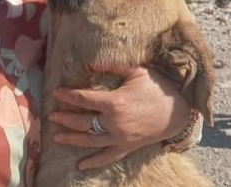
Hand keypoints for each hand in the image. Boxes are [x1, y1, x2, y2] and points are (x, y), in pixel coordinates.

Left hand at [48, 65, 190, 169]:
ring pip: (90, 141)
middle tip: (50, 116)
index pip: (83, 99)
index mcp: (114, 102)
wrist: (180, 111)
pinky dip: (94, 162)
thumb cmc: (158, 87)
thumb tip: (91, 65)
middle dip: (64, 118)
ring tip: (56, 137)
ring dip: (72, 139)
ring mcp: (120, 137)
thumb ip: (112, 67)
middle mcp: (114, 122)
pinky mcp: (127, 147)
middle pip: (82, 121)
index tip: (55, 92)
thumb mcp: (136, 71)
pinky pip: (108, 157)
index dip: (67, 95)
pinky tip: (81, 165)